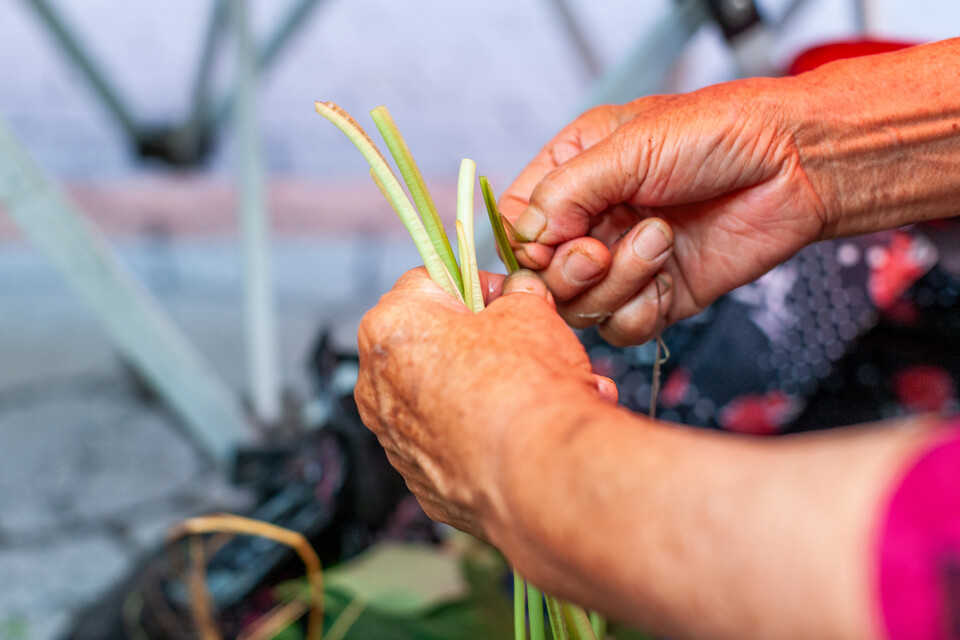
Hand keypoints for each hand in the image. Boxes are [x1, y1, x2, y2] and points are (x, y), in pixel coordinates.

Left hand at [354, 268, 614, 537]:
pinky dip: (478, 439)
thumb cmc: (525, 383)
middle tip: (522, 347)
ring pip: (440, 398)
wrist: (537, 473)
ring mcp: (393, 439)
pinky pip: (449, 445)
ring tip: (535, 398)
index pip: (427, 282)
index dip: (475, 286)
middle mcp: (376, 383)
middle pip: (429, 343)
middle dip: (476, 342)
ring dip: (480, 392)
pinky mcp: (419, 482)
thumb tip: (520, 296)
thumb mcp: (531, 310)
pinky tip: (519, 438)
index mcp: (391, 326)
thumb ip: (516, 296)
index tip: (508, 300)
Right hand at [501, 78, 825, 345]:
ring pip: (582, 307)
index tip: (549, 245)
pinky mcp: (660, 295)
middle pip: (544, 276)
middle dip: (570, 270)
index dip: (525, 247)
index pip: (516, 224)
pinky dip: (641, 311)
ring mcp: (626, 261)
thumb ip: (566, 192)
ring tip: (659, 240)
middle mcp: (595, 220)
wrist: (797, 165)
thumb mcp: (629, 145)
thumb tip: (525, 239)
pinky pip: (623, 328)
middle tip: (601, 247)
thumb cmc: (719, 133)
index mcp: (574, 173)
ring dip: (618, 281)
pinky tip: (668, 279)